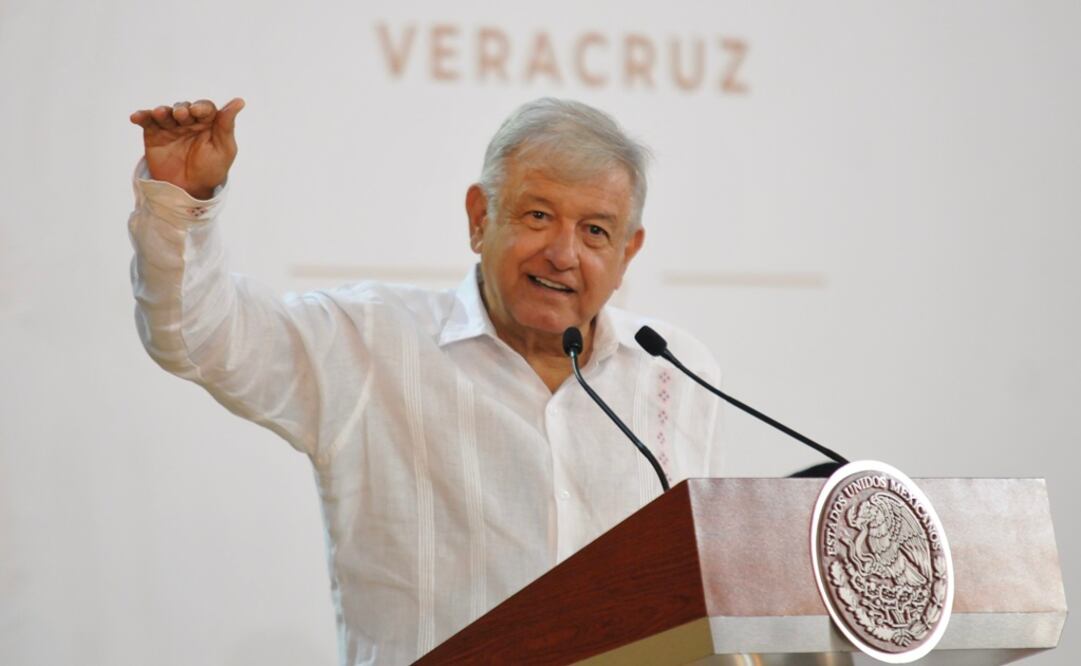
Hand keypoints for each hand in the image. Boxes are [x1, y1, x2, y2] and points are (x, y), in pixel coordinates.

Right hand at [130, 98, 244, 199]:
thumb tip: (240, 101)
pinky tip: (137, 117)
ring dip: (162, 111)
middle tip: (181, 115)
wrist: (189, 191)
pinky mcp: (154, 134)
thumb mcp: (224, 149)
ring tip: (161, 114)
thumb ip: (227, 125)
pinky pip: (147, 121)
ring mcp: (170, 127)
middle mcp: (189, 122)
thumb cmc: (211, 170)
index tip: (197, 112)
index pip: (205, 108)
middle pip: (184, 107)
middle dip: (182, 109)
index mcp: (208, 123)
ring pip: (165, 112)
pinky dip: (141, 116)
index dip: (201, 107)